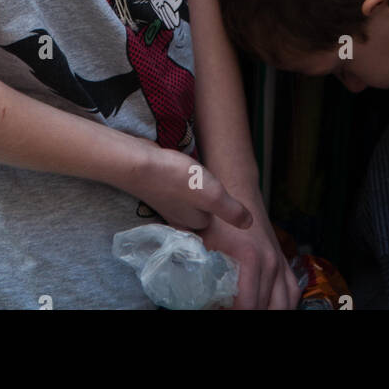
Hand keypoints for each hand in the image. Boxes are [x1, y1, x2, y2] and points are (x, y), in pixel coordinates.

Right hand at [128, 146, 252, 234]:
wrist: (140, 164)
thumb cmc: (178, 179)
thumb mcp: (213, 194)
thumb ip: (231, 210)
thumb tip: (249, 224)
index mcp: (195, 224)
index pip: (214, 219)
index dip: (220, 203)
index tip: (221, 190)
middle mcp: (179, 219)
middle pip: (201, 210)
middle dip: (206, 197)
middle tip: (210, 181)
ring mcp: (166, 205)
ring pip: (188, 199)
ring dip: (192, 188)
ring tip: (196, 174)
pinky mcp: (157, 190)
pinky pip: (175, 189)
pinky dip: (179, 181)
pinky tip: (179, 171)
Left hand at [199, 185, 300, 309]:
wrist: (238, 189)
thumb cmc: (217, 217)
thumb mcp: (203, 243)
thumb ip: (203, 272)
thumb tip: (199, 299)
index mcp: (251, 259)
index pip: (247, 306)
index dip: (231, 314)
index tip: (219, 310)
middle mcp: (271, 263)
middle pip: (266, 309)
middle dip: (249, 314)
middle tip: (230, 309)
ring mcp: (280, 263)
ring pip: (284, 305)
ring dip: (268, 311)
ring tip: (248, 308)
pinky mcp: (284, 262)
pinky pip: (292, 292)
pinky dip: (283, 304)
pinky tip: (268, 305)